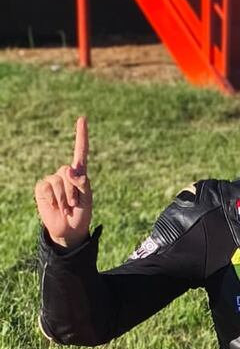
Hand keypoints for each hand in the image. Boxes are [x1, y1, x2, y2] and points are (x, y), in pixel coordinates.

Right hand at [34, 116, 91, 249]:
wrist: (69, 230)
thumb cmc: (81, 214)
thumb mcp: (88, 199)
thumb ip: (82, 183)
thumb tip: (69, 169)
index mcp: (79, 175)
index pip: (80, 152)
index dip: (81, 135)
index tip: (83, 119)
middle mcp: (65, 174)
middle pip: (68, 171)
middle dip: (73, 190)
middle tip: (74, 204)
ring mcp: (52, 180)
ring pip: (57, 181)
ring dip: (64, 197)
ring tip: (66, 207)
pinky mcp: (42, 187)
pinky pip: (47, 187)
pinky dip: (53, 199)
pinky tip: (55, 206)